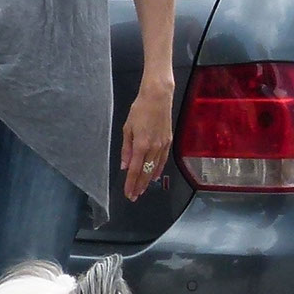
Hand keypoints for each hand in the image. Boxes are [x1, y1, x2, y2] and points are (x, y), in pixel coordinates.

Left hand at [120, 83, 174, 201]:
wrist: (158, 97)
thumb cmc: (140, 109)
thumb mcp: (127, 128)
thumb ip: (126, 149)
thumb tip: (124, 165)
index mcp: (141, 145)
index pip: (134, 170)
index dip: (130, 184)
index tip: (128, 193)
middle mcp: (153, 148)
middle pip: (145, 173)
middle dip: (139, 186)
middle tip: (134, 196)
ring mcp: (163, 146)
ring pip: (155, 169)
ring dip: (148, 181)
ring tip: (142, 189)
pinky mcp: (168, 142)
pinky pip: (163, 160)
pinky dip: (158, 170)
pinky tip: (155, 176)